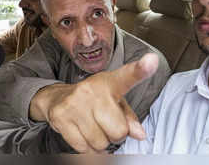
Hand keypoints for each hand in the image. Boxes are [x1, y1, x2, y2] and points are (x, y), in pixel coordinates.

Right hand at [30, 53, 158, 152]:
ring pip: (100, 143)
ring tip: (92, 128)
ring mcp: (75, 103)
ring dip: (99, 143)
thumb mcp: (114, 102)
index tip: (152, 61)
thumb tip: (140, 134)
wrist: (57, 98)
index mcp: (110, 83)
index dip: (141, 70)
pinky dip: (86, 148)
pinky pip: (83, 148)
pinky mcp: (61, 117)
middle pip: (118, 131)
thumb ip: (128, 117)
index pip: (128, 76)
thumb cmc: (93, 100)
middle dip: (115, 135)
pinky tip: (82, 133)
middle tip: (106, 125)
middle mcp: (92, 89)